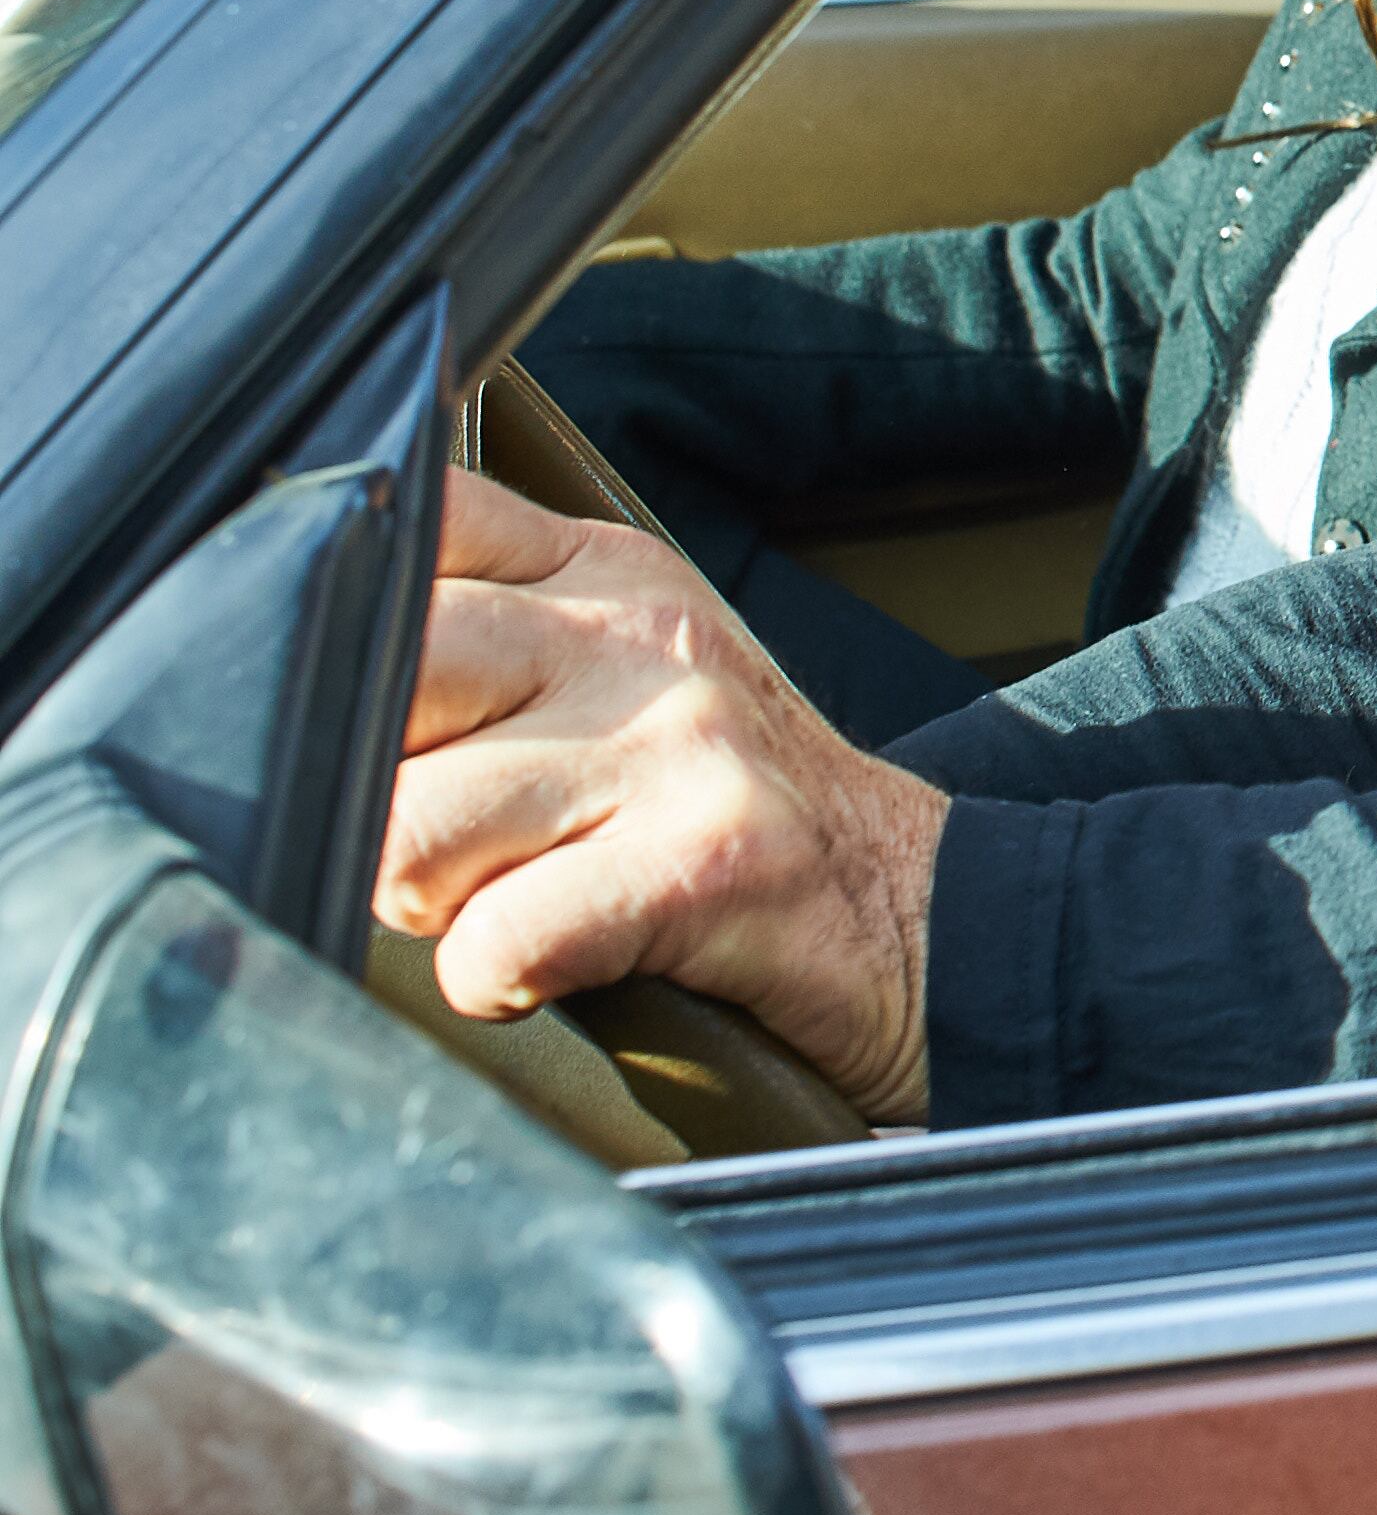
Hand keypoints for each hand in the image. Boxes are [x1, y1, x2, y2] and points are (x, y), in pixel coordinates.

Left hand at [376, 467, 944, 1124]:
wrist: (930, 913)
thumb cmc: (742, 811)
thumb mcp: (637, 671)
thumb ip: (501, 628)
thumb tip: (309, 665)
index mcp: (610, 571)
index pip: (420, 530)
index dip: (347, 625)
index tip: (375, 712)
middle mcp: (641, 637)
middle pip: (382, 678)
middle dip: (370, 794)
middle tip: (437, 847)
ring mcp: (678, 745)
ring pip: (409, 832)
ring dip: (432, 909)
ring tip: (509, 908)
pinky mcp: (704, 863)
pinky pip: (497, 941)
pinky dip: (496, 983)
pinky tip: (554, 970)